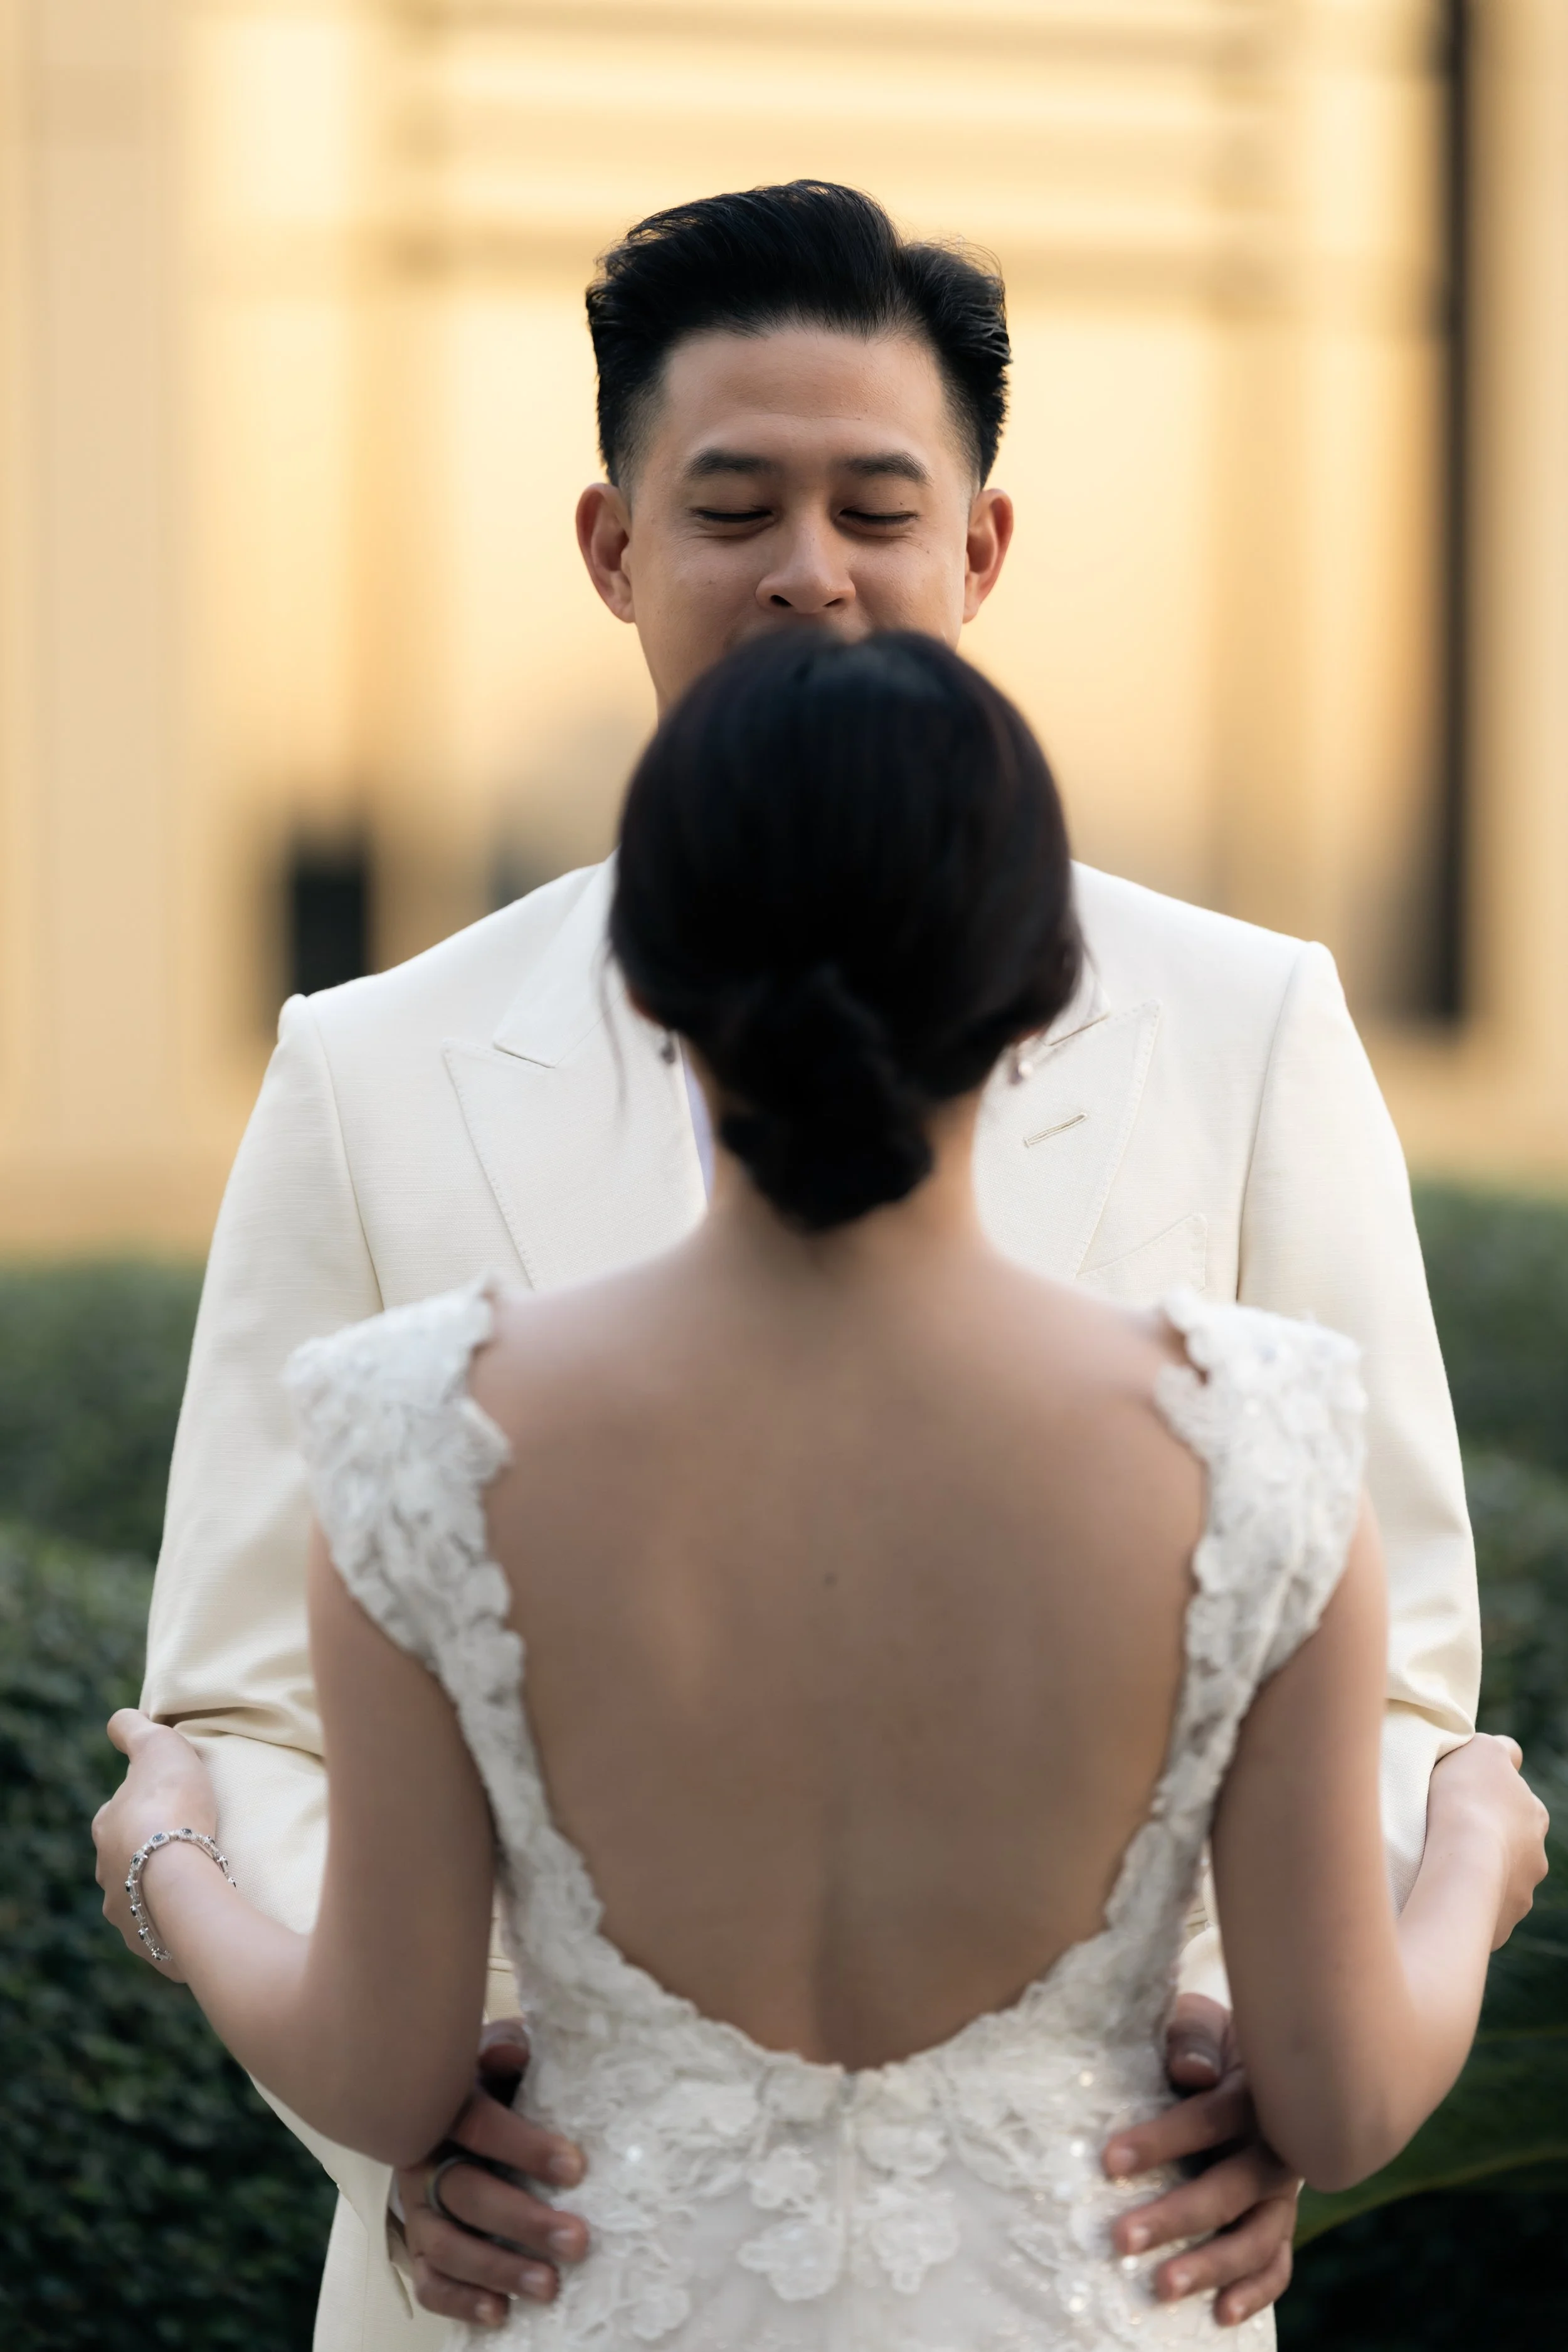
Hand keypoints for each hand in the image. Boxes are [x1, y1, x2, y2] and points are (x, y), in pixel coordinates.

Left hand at [92, 1709, 218, 1980]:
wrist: (181, 1879)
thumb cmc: (170, 1807)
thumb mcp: (157, 1747)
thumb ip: (134, 1729)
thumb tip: (119, 1721)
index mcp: (106, 1829)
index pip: (116, 1813)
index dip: (141, 1805)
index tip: (168, 1801)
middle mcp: (107, 1874)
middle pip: (126, 1860)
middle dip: (149, 1853)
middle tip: (186, 1844)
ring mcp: (126, 1914)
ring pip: (141, 1900)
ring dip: (162, 1892)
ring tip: (197, 1884)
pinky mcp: (150, 1945)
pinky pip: (163, 1934)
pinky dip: (176, 1925)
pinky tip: (199, 1916)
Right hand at [396, 2021, 589, 2329]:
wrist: (447, 2102)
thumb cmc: (492, 2079)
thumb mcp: (501, 2055)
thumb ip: (508, 2050)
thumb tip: (514, 2053)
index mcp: (443, 2107)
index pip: (478, 2126)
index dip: (525, 2147)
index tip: (576, 2168)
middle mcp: (422, 2159)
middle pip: (465, 2194)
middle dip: (523, 2221)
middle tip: (577, 2240)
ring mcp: (416, 2207)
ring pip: (445, 2245)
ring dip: (498, 2268)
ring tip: (549, 2286)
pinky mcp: (417, 2244)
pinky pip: (428, 2280)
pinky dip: (460, 2301)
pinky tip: (499, 2313)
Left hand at [1102, 1994, 1298, 2327]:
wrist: (1255, 2052)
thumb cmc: (1208, 2036)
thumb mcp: (1200, 2018)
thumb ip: (1192, 2039)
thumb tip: (1192, 2074)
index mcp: (1258, 2093)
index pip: (1210, 2118)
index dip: (1162, 2139)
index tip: (1108, 2160)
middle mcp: (1277, 2148)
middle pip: (1232, 2188)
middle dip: (1176, 2216)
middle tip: (1121, 2238)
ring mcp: (1281, 2190)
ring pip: (1257, 2236)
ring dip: (1211, 2265)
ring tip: (1162, 2287)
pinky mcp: (1277, 2218)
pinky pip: (1277, 2261)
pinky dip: (1255, 2291)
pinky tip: (1221, 2314)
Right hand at [1427, 1734, 1549, 1947]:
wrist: (1462, 1864)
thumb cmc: (1466, 1800)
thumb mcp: (1482, 1750)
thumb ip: (1499, 1749)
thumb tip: (1508, 1754)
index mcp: (1534, 1813)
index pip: (1520, 1796)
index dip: (1494, 1792)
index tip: (1468, 1794)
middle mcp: (1536, 1854)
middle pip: (1513, 1839)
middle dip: (1491, 1835)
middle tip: (1453, 1830)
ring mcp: (1520, 1891)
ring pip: (1501, 1877)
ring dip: (1481, 1870)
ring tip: (1444, 1864)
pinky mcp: (1501, 1923)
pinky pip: (1484, 1909)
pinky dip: (1469, 1900)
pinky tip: (1445, 1891)